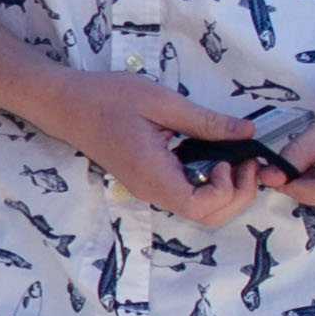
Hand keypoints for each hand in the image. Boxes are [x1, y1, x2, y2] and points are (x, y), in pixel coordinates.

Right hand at [52, 68, 292, 226]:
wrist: (67, 105)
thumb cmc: (107, 98)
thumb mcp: (161, 102)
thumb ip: (206, 121)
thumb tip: (248, 133)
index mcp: (153, 175)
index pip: (201, 207)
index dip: (227, 189)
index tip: (230, 157)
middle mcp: (152, 190)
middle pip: (207, 217)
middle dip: (237, 195)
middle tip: (245, 160)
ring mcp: (150, 189)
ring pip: (200, 209)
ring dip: (226, 191)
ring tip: (233, 157)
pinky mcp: (150, 181)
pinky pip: (188, 195)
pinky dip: (210, 184)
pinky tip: (214, 156)